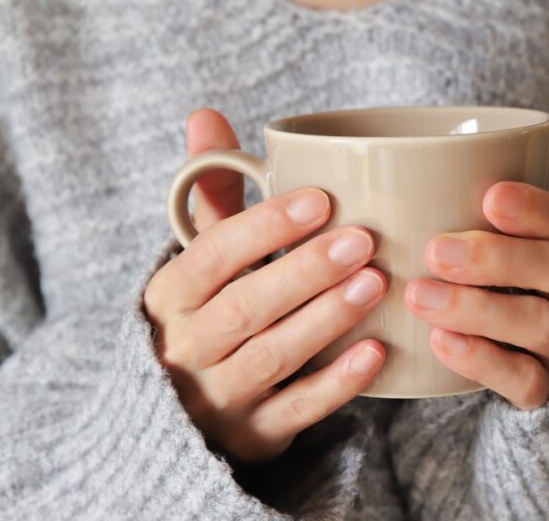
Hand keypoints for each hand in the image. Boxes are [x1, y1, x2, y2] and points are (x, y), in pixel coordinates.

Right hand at [143, 109, 388, 462]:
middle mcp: (187, 347)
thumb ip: (212, 196)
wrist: (179, 413)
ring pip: (272, 356)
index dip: (263, 226)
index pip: (211, 255)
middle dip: (304, 270)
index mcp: (170, 296)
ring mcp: (219, 396)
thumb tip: (206, 116)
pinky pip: (296, 410)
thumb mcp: (200, 258)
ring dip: (326, 318)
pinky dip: (336, 384)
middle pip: (244, 306)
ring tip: (377, 282)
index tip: (320, 198)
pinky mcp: (254, 433)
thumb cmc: (207, 312)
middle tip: (363, 239)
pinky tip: (377, 353)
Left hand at [404, 182, 548, 409]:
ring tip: (420, 297)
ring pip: (541, 325)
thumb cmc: (506, 286)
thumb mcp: (503, 248)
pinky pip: (525, 380)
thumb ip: (469, 219)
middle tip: (436, 251)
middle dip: (497, 257)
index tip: (490, 197)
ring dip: (477, 308)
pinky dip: (482, 360)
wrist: (536, 368)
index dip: (537, 209)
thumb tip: (391, 178)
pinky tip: (441, 342)